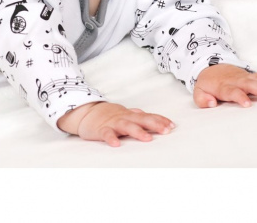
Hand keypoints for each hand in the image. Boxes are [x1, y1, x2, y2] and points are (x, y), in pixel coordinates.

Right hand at [57, 101, 174, 146]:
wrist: (85, 111)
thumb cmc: (108, 114)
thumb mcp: (125, 113)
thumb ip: (139, 116)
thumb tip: (157, 117)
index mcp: (130, 115)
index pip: (147, 116)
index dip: (159, 120)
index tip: (172, 126)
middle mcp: (123, 117)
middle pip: (140, 119)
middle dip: (154, 124)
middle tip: (166, 130)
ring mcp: (112, 123)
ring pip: (126, 126)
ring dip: (137, 131)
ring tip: (147, 138)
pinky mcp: (101, 129)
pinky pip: (106, 134)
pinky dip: (111, 138)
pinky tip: (116, 144)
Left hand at [194, 64, 256, 107]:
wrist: (209, 67)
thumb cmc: (207, 84)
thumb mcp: (198, 92)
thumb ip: (202, 99)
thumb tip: (211, 103)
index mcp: (223, 86)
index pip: (231, 91)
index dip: (239, 96)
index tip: (247, 103)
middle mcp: (235, 80)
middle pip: (248, 83)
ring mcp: (244, 76)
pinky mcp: (250, 75)